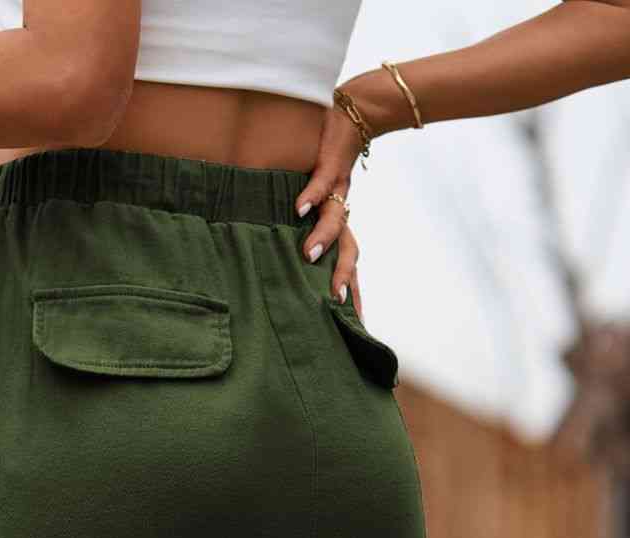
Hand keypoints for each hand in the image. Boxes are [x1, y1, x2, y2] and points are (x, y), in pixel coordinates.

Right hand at [293, 103, 365, 319]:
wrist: (354, 113)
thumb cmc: (324, 160)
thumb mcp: (314, 201)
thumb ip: (299, 229)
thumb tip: (283, 258)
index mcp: (339, 224)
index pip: (346, 264)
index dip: (351, 292)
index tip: (353, 324)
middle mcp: (341, 209)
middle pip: (348, 249)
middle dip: (342, 274)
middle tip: (335, 300)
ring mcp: (337, 188)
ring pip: (335, 218)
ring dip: (323, 236)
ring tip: (309, 254)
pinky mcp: (330, 161)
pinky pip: (322, 181)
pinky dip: (311, 194)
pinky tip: (299, 208)